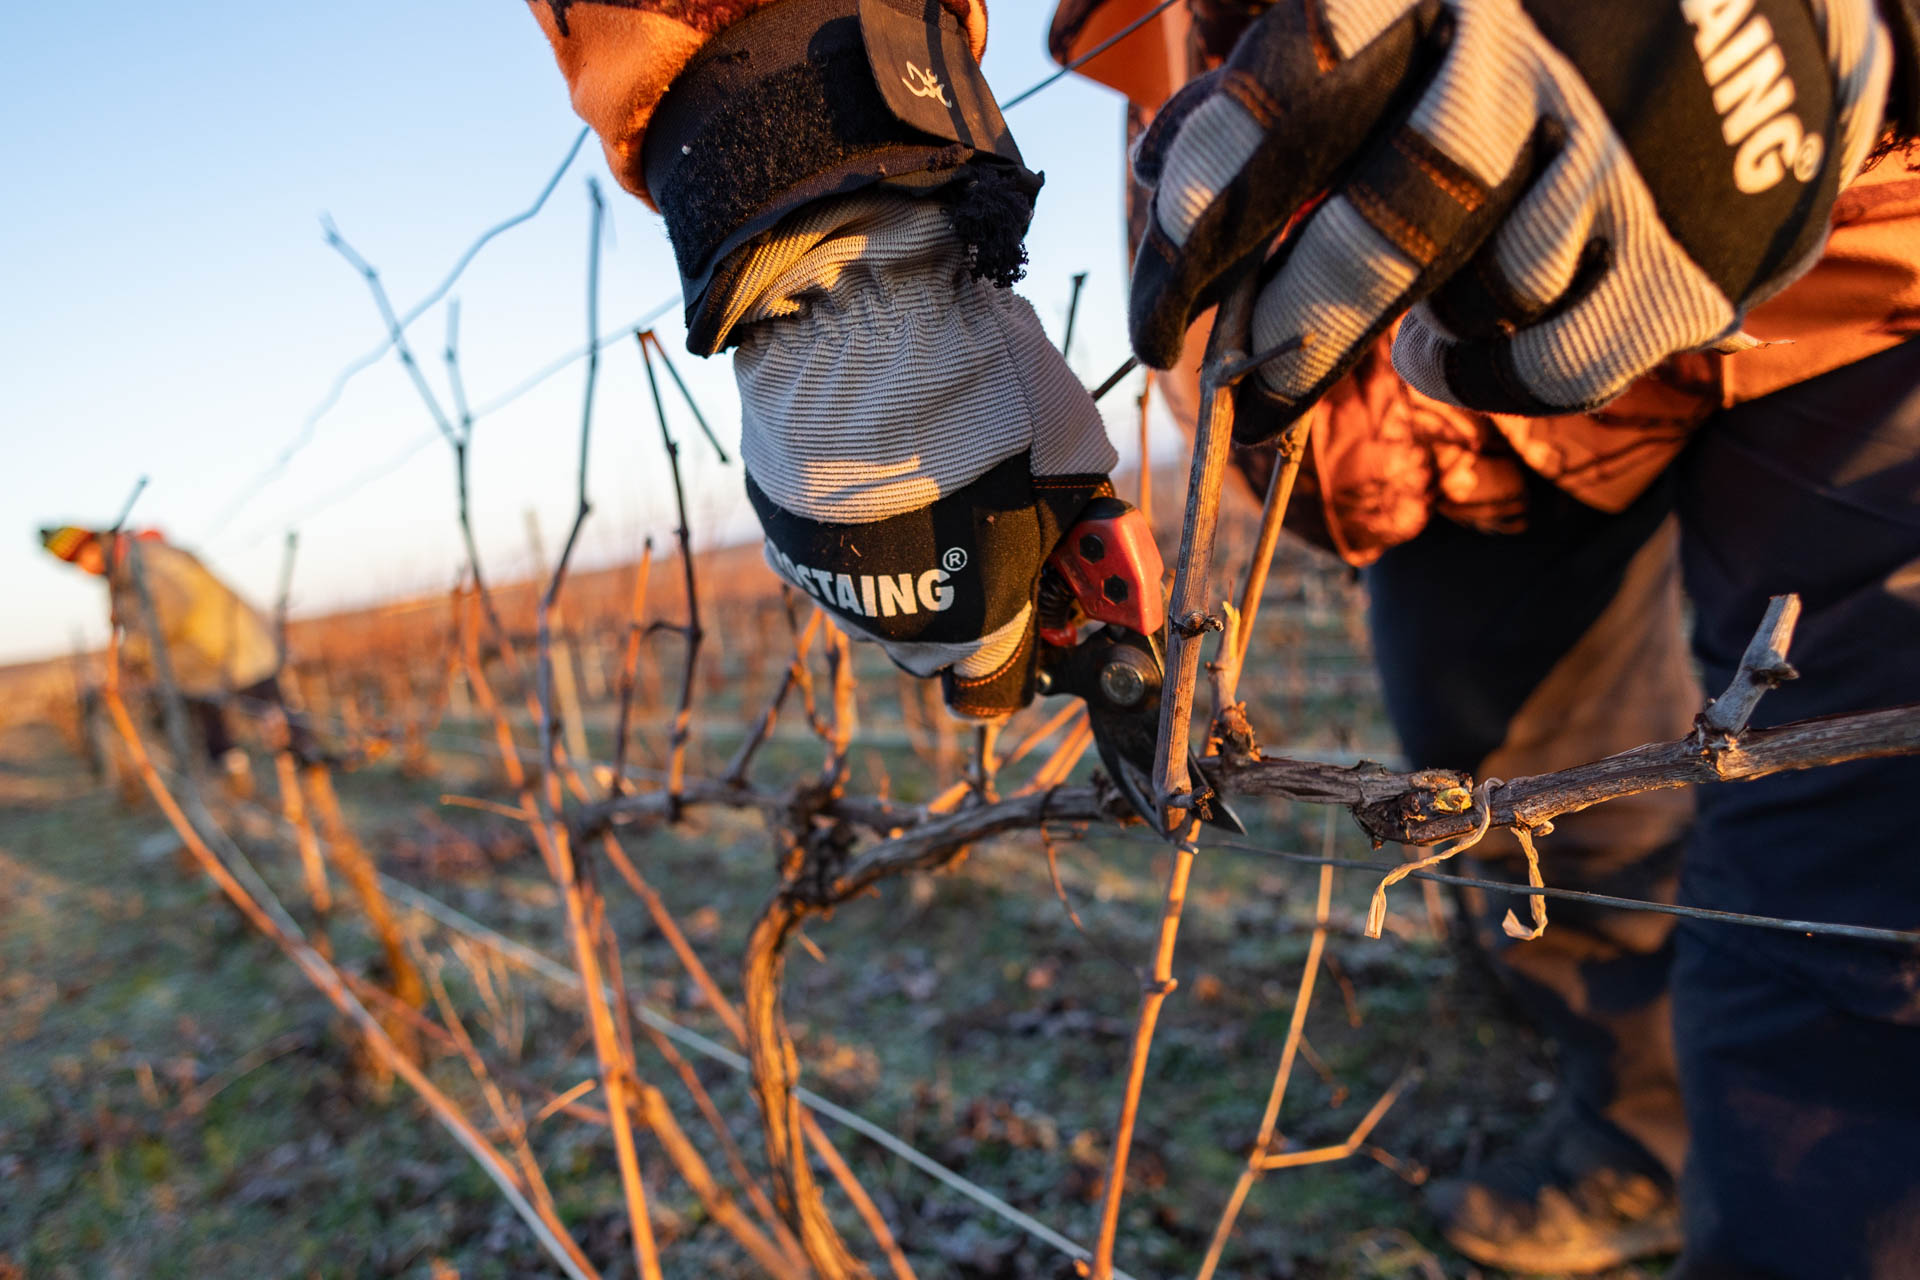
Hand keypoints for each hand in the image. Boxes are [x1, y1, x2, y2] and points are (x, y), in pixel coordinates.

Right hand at [729, 195, 1118, 718]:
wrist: (861, 330)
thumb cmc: (983, 397)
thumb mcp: (1073, 456)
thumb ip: (1082, 520)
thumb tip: (1092, 533)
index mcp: (975, 629)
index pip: (1000, 685)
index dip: (1026, 643)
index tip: (1041, 600)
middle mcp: (893, 628)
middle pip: (941, 642)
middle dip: (972, 594)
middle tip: (994, 519)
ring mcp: (828, 586)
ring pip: (882, 597)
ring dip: (911, 554)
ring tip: (928, 471)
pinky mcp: (780, 538)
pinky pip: (832, 552)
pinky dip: (856, 522)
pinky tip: (874, 462)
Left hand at [1128, 0, 1891, 441]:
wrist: (1737, 32)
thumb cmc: (1510, 32)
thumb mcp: (1404, 10)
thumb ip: (1284, 77)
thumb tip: (1160, 179)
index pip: (1310, 87)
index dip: (1220, 193)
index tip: (1164, 283)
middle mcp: (1531, 61)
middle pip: (1391, 219)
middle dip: (1296, 320)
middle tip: (1237, 380)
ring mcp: (1614, 157)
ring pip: (1477, 295)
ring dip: (1406, 334)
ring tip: (1364, 340)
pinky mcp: (1678, 251)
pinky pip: (1556, 362)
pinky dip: (1484, 379)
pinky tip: (1444, 358)